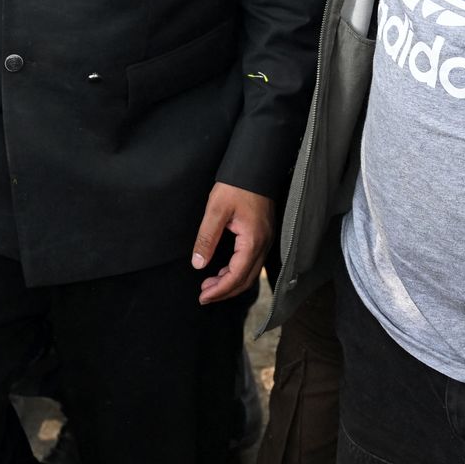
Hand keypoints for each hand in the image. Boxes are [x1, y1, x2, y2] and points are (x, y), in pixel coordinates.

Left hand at [192, 182, 273, 303]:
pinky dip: (237, 271)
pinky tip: (223, 270)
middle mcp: (263, 245)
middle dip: (225, 291)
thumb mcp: (216, 211)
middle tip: (204, 295)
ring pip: (250, 273)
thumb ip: (207, 238)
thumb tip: (198, 264)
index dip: (219, 290)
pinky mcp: (263, 236)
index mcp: (252, 241)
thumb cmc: (236, 185)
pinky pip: (252, 262)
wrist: (256, 166)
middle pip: (246, 280)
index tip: (203, 297)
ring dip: (230, 282)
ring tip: (209, 284)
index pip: (236, 276)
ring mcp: (266, 241)